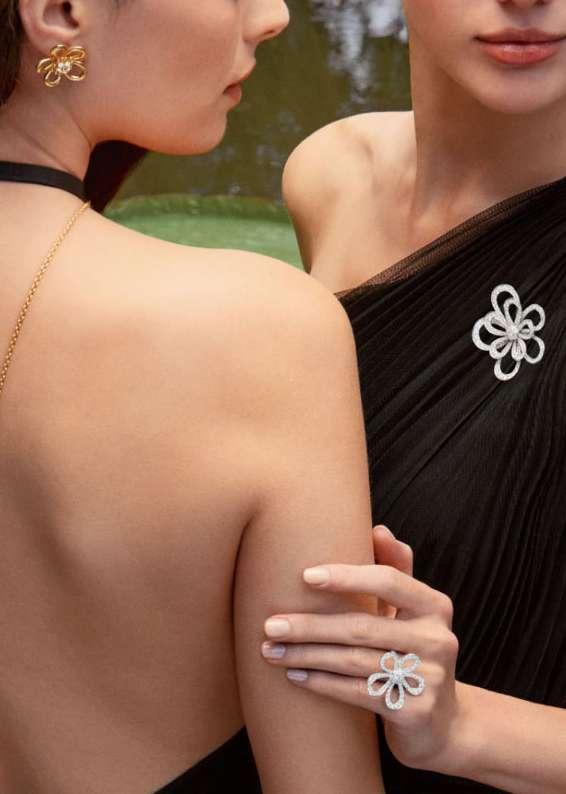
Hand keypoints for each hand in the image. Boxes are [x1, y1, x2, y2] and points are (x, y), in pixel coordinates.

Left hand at [261, 527, 463, 771]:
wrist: (441, 724)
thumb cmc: (412, 653)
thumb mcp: (411, 612)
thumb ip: (396, 570)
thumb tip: (379, 530)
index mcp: (435, 605)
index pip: (388, 581)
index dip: (347, 576)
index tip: (305, 576)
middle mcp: (437, 638)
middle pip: (361, 626)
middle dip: (310, 625)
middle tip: (270, 624)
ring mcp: (429, 678)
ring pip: (353, 661)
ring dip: (306, 654)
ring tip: (272, 650)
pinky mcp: (415, 711)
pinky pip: (356, 692)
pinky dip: (321, 682)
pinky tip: (295, 676)